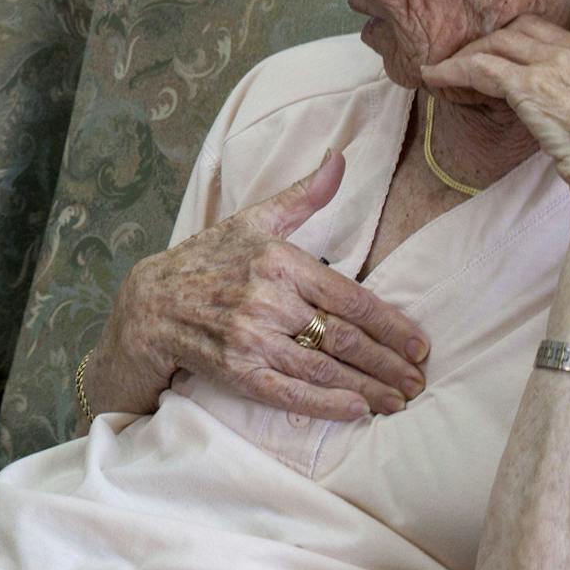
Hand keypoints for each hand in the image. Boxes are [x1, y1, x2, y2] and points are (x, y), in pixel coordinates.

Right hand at [91, 152, 430, 421]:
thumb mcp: (253, 220)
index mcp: (278, 262)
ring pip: (322, 369)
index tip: (420, 344)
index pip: (350, 298)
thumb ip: (303, 195)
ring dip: (367, 388)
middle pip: (342, 338)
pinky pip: (289, 394)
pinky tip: (356, 411)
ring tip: (398, 400)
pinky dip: (325, 405)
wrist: (148, 304)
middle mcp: (266, 300)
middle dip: (387, 363)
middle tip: (418, 380)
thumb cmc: (206, 259)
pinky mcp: (235, 372)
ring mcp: (249, 339)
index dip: (391, 325)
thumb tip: (340, 158)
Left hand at [420, 15, 569, 212]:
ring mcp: (552, 65)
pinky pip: (479, 67)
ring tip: (445, 70)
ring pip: (496, 44)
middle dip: (491, 42)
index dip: (519, 41)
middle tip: (468, 60)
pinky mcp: (528, 86)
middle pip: (519, 29)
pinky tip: (434, 77)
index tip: (502, 54)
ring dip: (467, 55)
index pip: (549, 33)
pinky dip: (452, 69)